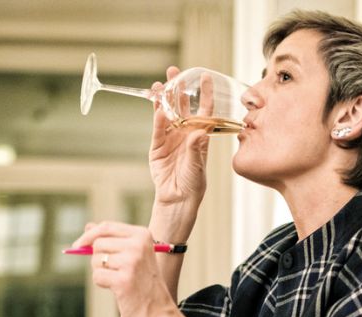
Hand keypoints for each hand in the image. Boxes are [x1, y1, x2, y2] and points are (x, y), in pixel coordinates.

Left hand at [71, 221, 177, 316]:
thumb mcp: (132, 255)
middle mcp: (138, 245)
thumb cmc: (142, 281)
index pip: (107, 227)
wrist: (156, 310)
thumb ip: (111, 239)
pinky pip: (97, 276)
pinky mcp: (123, 280)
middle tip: (110, 270)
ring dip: (101, 272)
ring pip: (96, 260)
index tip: (77, 245)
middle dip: (97, 258)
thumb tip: (88, 226)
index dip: (89, 236)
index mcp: (142, 235)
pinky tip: (117, 288)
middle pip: (99, 243)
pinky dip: (102, 283)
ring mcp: (131, 262)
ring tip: (117, 279)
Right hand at [149, 66, 209, 208]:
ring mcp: (170, 138)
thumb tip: (198, 132)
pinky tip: (157, 108)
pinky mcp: (157, 147)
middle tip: (173, 71)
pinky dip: (157, 119)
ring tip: (159, 86)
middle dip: (178, 88)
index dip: (204, 93)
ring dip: (163, 100)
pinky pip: (157, 130)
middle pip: (182, 106)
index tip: (204, 76)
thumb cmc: (193, 183)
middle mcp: (185, 133)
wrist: (178, 198)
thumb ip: (196, 148)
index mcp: (200, 134)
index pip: (204, 109)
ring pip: (166, 114)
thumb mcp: (198, 165)